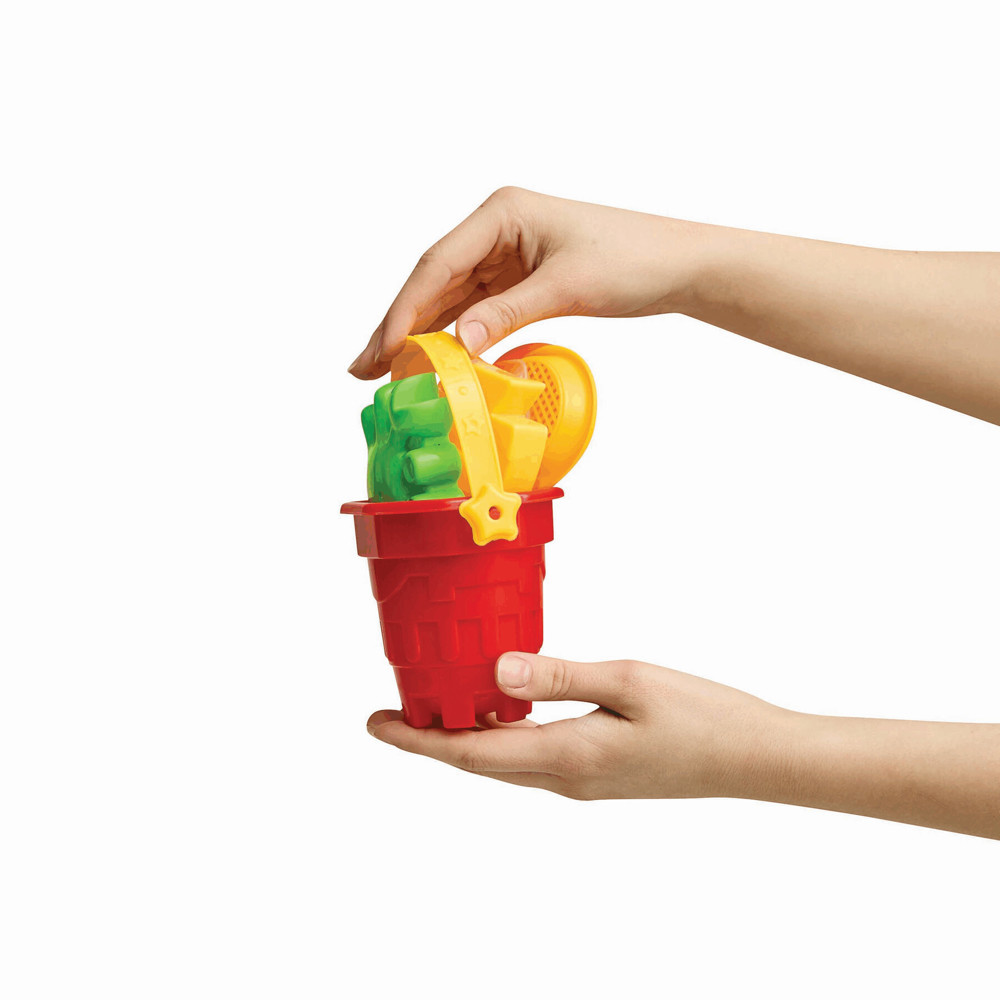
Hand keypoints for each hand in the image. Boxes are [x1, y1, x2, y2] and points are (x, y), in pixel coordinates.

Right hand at [349, 187, 708, 378]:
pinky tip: (430, 357)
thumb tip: (456, 346)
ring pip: (448, 298)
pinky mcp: (518, 278)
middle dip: (398, 325)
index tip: (382, 350)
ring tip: (382, 370)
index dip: (404, 310)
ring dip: (418, 334)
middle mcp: (496, 229)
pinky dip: (452, 334)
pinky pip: (474, 309)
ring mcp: (506, 254)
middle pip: (433, 281)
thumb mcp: (566, 287)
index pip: (437, 264)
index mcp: (502, 212)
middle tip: (362, 367)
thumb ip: (506, 313)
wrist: (678, 266)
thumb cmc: (633, 259)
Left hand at [366, 652, 784, 799]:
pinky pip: (534, 757)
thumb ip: (557, 676)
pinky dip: (505, 735)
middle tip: (397, 710)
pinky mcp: (600, 774)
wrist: (754, 758)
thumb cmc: (701, 715)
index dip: (420, 741)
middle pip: (480, 762)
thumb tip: (495, 670)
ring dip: (468, 737)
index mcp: (567, 757)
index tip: (377, 724)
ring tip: (442, 702)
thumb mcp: (626, 680)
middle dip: (434, 739)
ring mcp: (584, 782)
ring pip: (506, 762)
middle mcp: (566, 779)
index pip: (473, 753)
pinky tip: (507, 706)